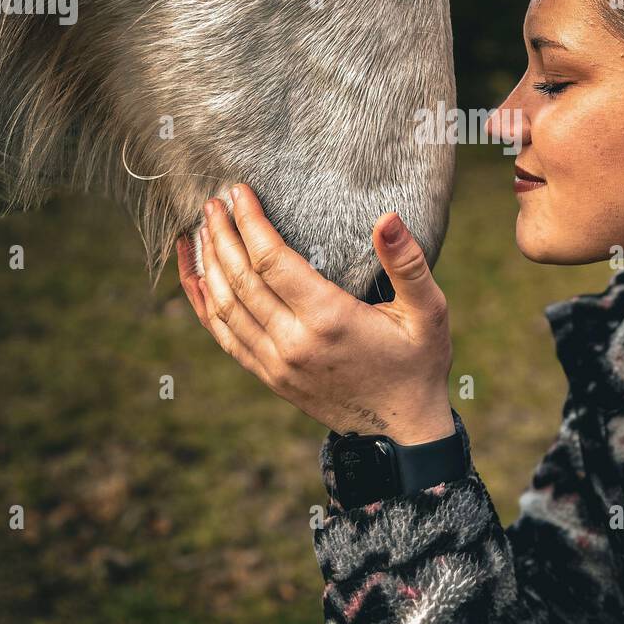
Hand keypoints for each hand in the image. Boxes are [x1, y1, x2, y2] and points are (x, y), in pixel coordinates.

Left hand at [176, 185, 454, 445]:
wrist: (401, 431)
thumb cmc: (419, 363)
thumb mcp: (428, 311)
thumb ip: (408, 263)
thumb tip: (387, 217)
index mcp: (329, 319)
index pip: (272, 260)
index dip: (250, 223)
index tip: (237, 192)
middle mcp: (294, 342)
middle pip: (240, 280)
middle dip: (221, 236)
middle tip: (211, 202)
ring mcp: (277, 363)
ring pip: (225, 308)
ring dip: (208, 266)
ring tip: (199, 230)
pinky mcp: (270, 377)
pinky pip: (225, 336)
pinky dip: (204, 305)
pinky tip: (195, 279)